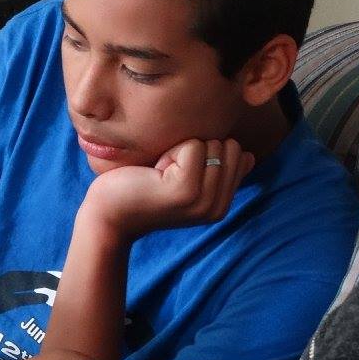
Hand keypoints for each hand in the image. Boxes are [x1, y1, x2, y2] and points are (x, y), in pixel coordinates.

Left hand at [82, 138, 255, 242]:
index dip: (206, 153)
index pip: (239, 154)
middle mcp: (217, 208)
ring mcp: (203, 201)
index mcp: (222, 206)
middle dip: (196, 149)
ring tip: (161, 175)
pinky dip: (171, 152)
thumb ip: (218, 171)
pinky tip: (155, 174)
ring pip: (211, 144)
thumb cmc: (143, 191)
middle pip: (229, 146)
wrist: (109, 215)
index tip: (180, 173)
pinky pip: (193, 146)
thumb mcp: (188, 181)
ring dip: (181, 150)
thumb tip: (249, 156)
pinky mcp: (185, 191)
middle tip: (169, 173)